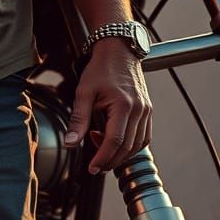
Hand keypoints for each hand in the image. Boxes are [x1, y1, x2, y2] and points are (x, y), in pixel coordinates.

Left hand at [65, 39, 151, 173]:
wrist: (119, 51)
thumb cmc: (101, 69)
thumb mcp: (84, 92)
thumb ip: (78, 120)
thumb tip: (70, 143)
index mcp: (123, 105)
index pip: (114, 141)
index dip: (103, 158)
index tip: (92, 168)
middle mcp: (139, 110)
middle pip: (128, 147)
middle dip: (111, 160)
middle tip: (96, 166)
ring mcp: (146, 111)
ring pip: (138, 145)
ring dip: (121, 154)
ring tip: (102, 149)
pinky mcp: (148, 110)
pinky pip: (143, 136)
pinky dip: (131, 145)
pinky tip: (115, 141)